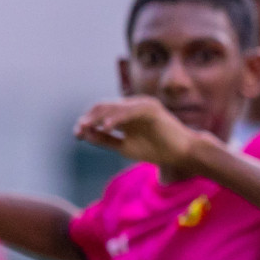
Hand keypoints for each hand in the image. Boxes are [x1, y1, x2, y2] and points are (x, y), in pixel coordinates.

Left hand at [74, 97, 198, 170]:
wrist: (182, 153)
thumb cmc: (157, 150)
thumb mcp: (125, 147)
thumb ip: (106, 140)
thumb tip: (85, 134)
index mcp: (125, 114)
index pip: (101, 113)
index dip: (87, 122)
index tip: (77, 134)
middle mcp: (131, 106)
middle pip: (103, 107)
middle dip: (89, 118)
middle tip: (79, 130)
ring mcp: (141, 105)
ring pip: (113, 107)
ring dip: (98, 117)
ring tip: (87, 128)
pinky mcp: (150, 108)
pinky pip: (128, 111)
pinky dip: (116, 118)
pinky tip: (106, 128)